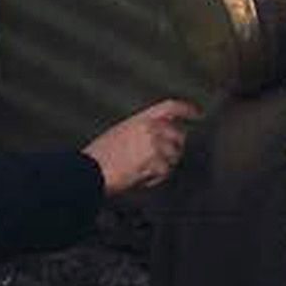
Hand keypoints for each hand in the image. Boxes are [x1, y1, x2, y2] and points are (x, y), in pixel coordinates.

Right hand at [83, 100, 199, 196]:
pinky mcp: (155, 160)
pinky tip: (141, 179)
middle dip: (174, 149)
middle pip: (180, 135)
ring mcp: (154, 143)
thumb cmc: (98, 156)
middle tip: (160, 160)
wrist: (87, 171)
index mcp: (141, 118)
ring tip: (143, 171)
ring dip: (163, 166)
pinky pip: (165, 171)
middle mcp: (151, 127)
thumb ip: (141, 129)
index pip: (170, 106)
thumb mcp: (120, 132)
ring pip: (174, 156)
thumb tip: (157, 134)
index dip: (187, 109)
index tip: (197, 114)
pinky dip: (155, 178)